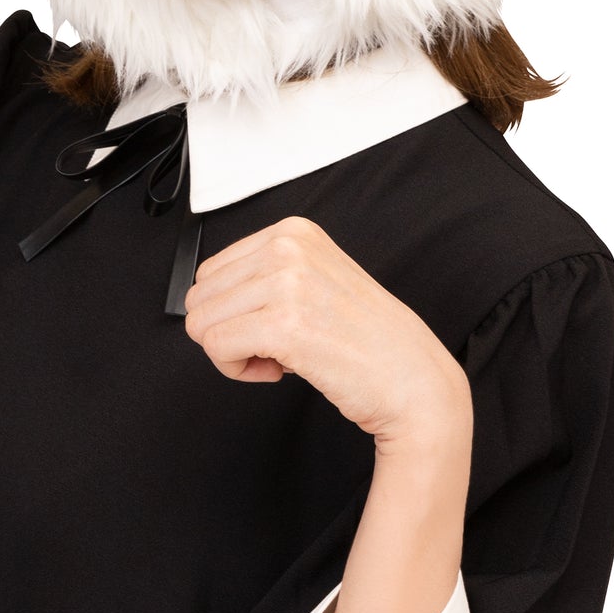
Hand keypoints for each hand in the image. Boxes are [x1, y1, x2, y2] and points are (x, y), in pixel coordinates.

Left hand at [183, 216, 470, 448]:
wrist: (412, 380)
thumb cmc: (366, 341)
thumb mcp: (314, 281)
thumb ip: (263, 278)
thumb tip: (205, 299)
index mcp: (293, 232)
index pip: (211, 271)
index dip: (232, 311)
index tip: (268, 327)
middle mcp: (287, 248)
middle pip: (200, 297)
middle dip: (227, 332)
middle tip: (272, 348)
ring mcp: (286, 283)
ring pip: (202, 323)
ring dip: (233, 353)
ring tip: (278, 358)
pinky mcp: (284, 324)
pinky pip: (216, 348)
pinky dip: (236, 370)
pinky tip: (277, 371)